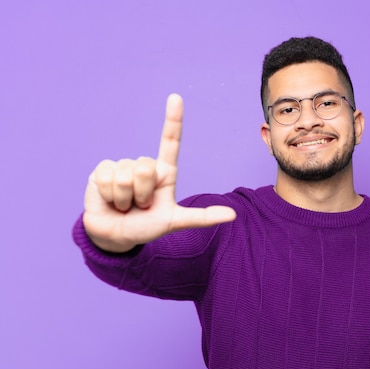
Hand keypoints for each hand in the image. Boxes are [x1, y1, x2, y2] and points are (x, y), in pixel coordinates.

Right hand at [82, 94, 236, 252]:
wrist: (116, 236)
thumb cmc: (147, 226)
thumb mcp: (175, 222)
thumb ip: (202, 217)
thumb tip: (233, 216)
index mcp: (164, 172)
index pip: (170, 141)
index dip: (173, 119)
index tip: (175, 97)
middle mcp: (144, 165)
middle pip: (145, 168)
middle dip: (142, 194)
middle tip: (140, 205)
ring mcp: (122, 166)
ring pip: (126, 176)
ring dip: (125, 198)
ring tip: (125, 205)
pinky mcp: (102, 170)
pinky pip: (107, 177)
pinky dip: (109, 195)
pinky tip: (109, 200)